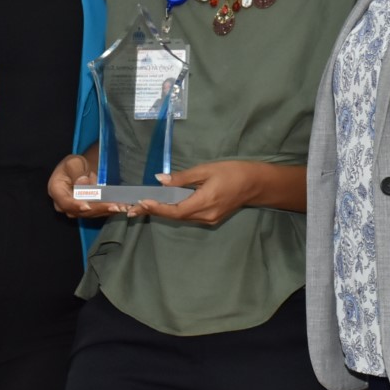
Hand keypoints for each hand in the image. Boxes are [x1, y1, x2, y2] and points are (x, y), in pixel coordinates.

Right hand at [47, 152, 128, 218]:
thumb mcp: (73, 162)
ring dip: (107, 210)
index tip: (87, 206)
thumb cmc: (74, 164)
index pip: (65, 202)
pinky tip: (121, 207)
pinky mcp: (87, 211)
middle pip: (80, 211)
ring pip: (91, 213)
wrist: (81, 169)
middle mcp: (64, 204)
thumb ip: (76, 172)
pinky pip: (98, 212)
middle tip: (114, 206)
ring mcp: (76, 209)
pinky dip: (110, 209)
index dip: (76, 205)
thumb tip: (82, 182)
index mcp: (56, 190)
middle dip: (98, 208)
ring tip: (121, 207)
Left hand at [129, 161, 263, 224]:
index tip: (141, 203)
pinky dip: (175, 211)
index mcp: (204, 202)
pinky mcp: (212, 218)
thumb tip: (160, 180)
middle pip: (175, 216)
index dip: (157, 208)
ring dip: (163, 212)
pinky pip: (189, 216)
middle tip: (133, 208)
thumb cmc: (233, 172)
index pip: (175, 210)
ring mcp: (209, 219)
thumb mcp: (207, 170)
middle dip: (154, 211)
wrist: (256, 184)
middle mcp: (205, 216)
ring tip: (143, 207)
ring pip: (181, 217)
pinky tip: (165, 205)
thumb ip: (183, 177)